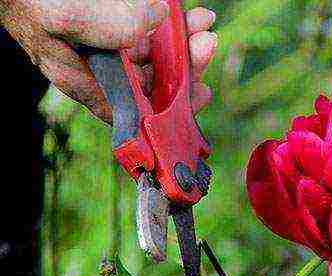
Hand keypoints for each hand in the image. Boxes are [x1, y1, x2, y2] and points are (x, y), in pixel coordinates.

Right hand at [0, 0, 216, 121]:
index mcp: (87, 80)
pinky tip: (185, 14)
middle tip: (205, 44)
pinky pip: (151, 31)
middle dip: (185, 66)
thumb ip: (109, 26)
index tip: (197, 97)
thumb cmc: (28, 0)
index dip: (169, 111)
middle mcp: (102, 69)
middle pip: (154, 81)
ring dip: (184, 43)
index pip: (135, 110)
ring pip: (157, 55)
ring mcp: (110, 46)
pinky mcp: (116, 23)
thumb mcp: (64, 16)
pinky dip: (171, 25)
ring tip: (202, 23)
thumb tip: (155, 19)